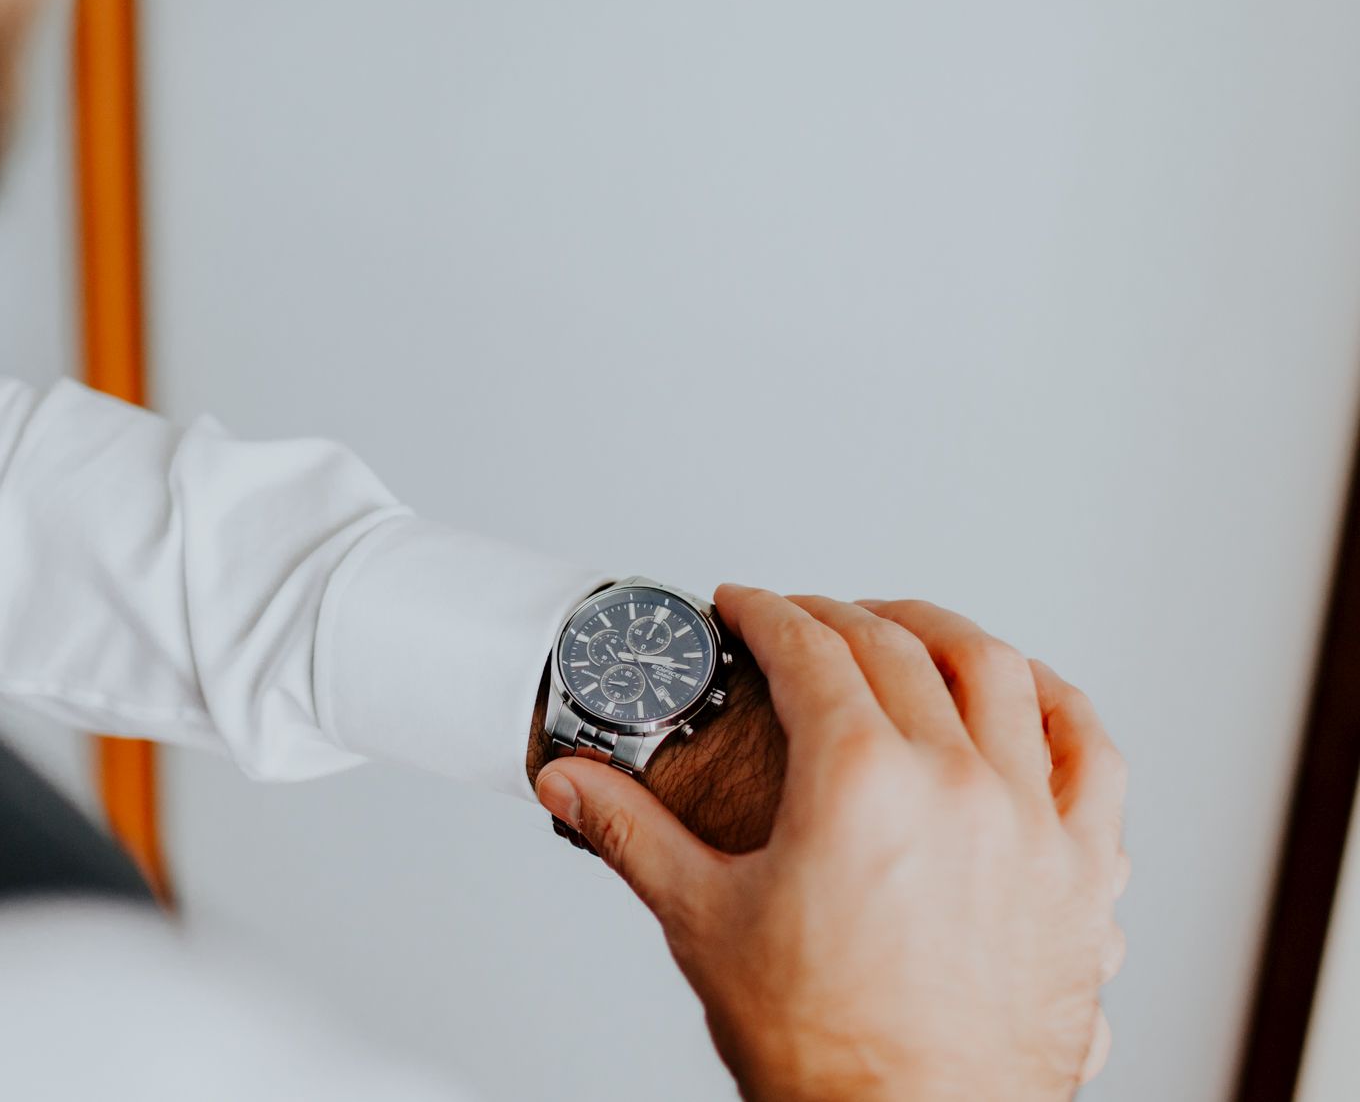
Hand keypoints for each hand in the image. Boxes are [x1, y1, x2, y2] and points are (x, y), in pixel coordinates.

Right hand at [537, 586, 1128, 1101]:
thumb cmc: (823, 1051)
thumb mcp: (702, 920)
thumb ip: (630, 831)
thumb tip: (568, 781)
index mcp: (858, 781)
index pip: (808, 649)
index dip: (765, 614)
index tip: (745, 609)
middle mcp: (955, 783)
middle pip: (898, 647)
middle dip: (838, 616)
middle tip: (803, 621)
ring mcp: (1031, 823)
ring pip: (1004, 675)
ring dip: (948, 636)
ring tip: (911, 633)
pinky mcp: (1083, 872)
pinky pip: (1092, 754)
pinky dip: (1059, 707)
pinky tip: (1032, 699)